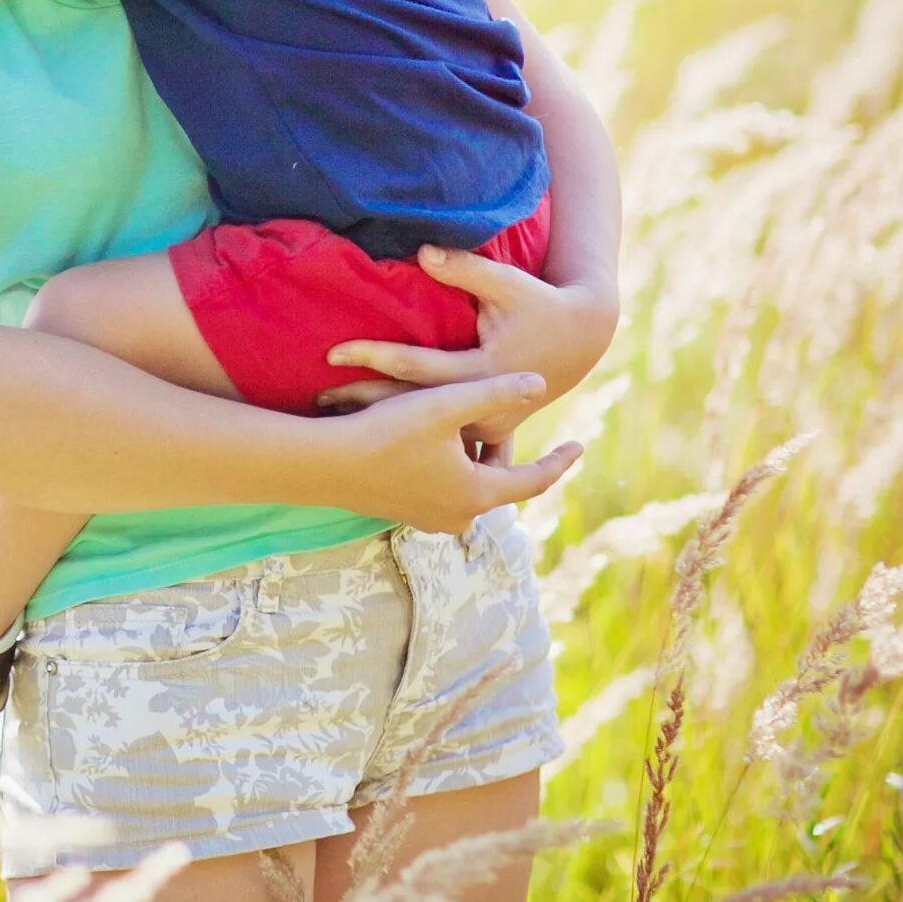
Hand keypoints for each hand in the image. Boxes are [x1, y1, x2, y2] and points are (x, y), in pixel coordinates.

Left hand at [316, 245, 618, 446]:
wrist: (582, 339)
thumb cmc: (541, 304)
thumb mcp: (509, 284)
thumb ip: (465, 268)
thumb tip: (422, 251)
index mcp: (485, 372)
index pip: (415, 366)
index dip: (373, 356)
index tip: (333, 352)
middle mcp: (485, 408)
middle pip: (412, 405)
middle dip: (364, 401)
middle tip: (317, 399)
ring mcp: (488, 426)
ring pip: (425, 430)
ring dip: (383, 424)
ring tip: (332, 423)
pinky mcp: (488, 431)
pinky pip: (442, 440)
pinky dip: (410, 438)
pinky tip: (372, 443)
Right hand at [319, 371, 585, 536]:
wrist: (323, 464)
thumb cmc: (385, 432)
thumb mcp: (445, 406)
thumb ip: (494, 393)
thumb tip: (540, 383)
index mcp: (478, 492)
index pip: (533, 479)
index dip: (559, 460)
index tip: (579, 444)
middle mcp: (459, 514)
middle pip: (501, 484)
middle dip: (513, 459)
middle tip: (526, 434)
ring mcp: (429, 518)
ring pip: (471, 488)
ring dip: (480, 464)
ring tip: (485, 437)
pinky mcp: (405, 512)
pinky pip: (445, 491)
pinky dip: (454, 471)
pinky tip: (443, 447)